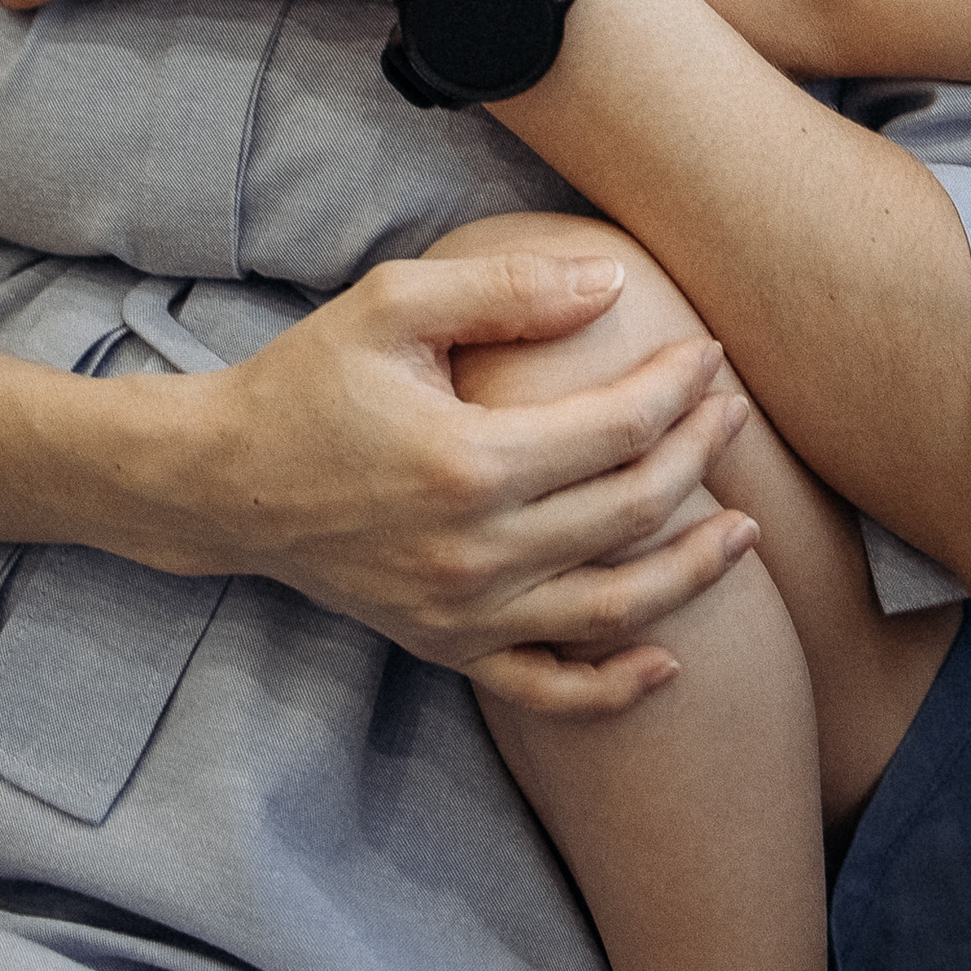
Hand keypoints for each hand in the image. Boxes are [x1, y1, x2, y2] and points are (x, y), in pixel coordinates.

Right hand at [140, 240, 756, 712]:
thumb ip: (506, 286)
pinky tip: (669, 659)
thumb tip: (613, 282)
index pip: (615, 429)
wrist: (224, 481)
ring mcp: (460, 613)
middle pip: (630, 511)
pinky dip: (614, 686)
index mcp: (468, 461)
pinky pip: (547, 688)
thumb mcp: (394, 303)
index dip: (678, 390)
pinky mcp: (444, 647)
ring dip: (692, 570)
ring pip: (612, 609)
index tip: (709, 357)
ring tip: (746, 529)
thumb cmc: (310, 380)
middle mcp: (473, 552)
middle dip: (699, 455)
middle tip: (733, 411)